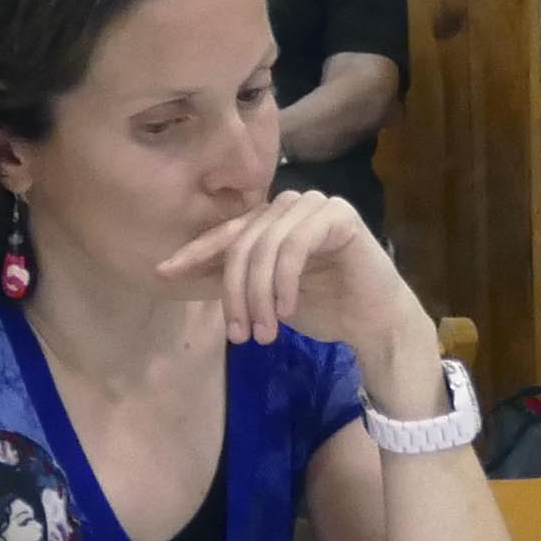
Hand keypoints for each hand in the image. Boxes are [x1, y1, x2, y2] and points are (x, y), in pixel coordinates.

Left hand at [155, 187, 431, 381]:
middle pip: (242, 243)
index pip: (226, 233)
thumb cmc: (324, 307)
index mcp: (272, 219)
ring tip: (263, 334)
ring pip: (265, 246)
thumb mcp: (265, 296)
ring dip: (259, 296)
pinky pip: (294, 247)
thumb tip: (177, 272)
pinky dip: (284, 282)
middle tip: (239, 335)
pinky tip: (287, 310)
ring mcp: (316, 205)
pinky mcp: (339, 216)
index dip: (194, 253)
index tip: (164, 273)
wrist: (375, 322)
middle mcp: (291, 205)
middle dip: (235, 293)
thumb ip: (234, 279)